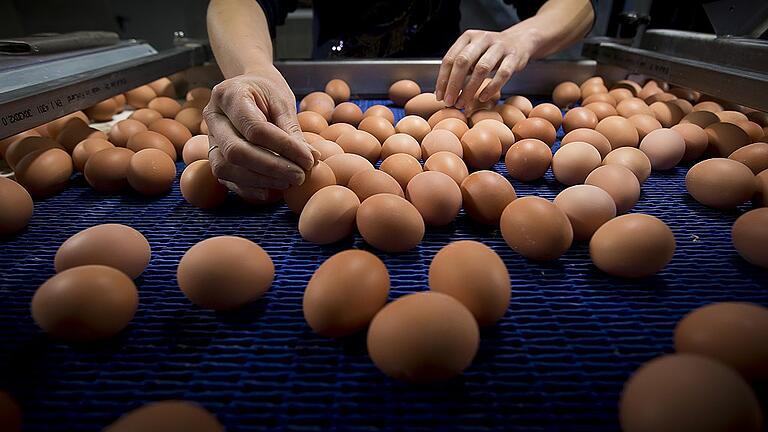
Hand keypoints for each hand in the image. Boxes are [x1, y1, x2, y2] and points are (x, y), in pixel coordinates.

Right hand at [203, 65, 315, 200]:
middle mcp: (212, 116)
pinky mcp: (212, 154)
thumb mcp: (283, 102)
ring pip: (225, 167)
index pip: (255, 128)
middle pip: (235, 151)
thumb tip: (312, 160)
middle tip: (299, 177)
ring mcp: (208, 137)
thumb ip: (292, 131)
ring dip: (259, 180)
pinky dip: (248, 188)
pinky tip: (270, 192)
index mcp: (229, 95)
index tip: (309, 160)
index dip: (284, 148)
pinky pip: (225, 178)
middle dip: (271, 168)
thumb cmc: (267, 92)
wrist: (248, 87)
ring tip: (288, 183)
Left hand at [435, 28, 539, 108]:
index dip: (443, 79)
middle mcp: (482, 39)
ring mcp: (499, 46)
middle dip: (453, 84)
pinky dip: (491, 88)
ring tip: (463, 103)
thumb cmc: (490, 52)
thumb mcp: (473, 54)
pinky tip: (482, 98)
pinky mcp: (514, 57)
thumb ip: (459, 69)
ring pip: (482, 69)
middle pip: (463, 62)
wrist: (520, 41)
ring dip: (469, 89)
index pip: (450, 58)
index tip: (439, 96)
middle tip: (449, 102)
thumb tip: (442, 92)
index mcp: (468, 37)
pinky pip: (502, 74)